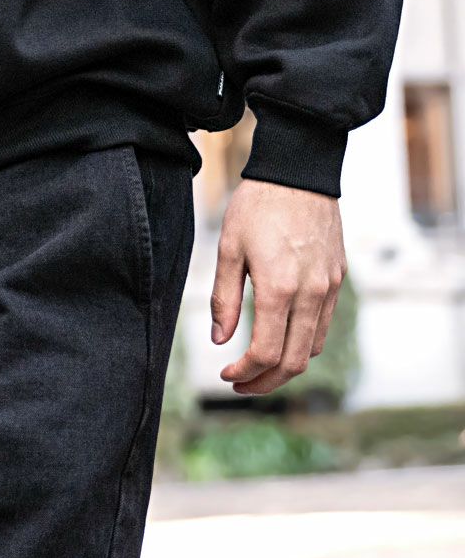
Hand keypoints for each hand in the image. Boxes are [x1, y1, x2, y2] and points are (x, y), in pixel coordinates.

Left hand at [210, 179, 347, 395]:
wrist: (299, 174)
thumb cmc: (257, 207)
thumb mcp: (228, 249)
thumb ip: (223, 298)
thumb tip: (220, 341)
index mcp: (279, 288)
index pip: (266, 352)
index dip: (245, 373)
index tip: (226, 374)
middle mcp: (310, 294)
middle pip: (293, 362)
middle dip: (265, 382)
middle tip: (240, 383)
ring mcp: (328, 288)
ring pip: (312, 347)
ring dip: (285, 366)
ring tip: (257, 366)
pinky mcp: (337, 279)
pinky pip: (323, 325)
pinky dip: (302, 343)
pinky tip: (279, 337)